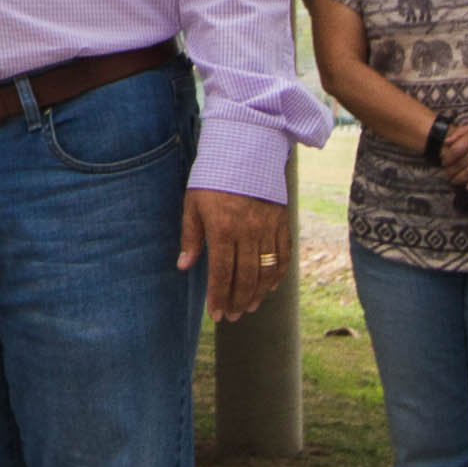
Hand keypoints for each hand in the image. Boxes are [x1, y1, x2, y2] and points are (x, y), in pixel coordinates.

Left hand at [184, 188, 290, 321]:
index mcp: (223, 228)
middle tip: (233, 317)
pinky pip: (283, 255)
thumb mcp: (193, 203)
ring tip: (249, 307)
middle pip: (246, 277)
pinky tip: (270, 287)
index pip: (222, 272)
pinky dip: (278, 274)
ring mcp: (268, 227)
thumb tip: (184, 266)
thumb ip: (191, 237)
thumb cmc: (213, 177)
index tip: (216, 315)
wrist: (246, 149)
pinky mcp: (282, 222)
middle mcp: (248, 231)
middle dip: (238, 301)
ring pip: (266, 270)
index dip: (219, 297)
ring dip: (258, 293)